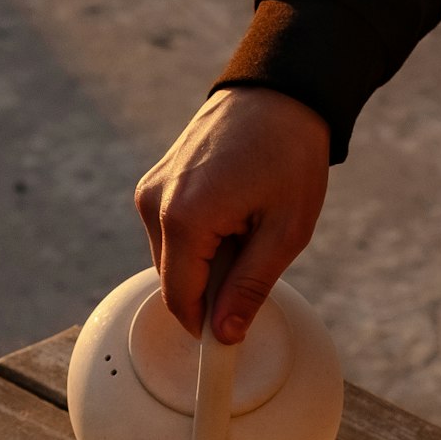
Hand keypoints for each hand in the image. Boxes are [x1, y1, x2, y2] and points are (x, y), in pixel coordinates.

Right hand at [135, 87, 330, 342]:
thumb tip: (225, 334)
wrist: (279, 91)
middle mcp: (155, 204)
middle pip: (173, 283)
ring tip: (246, 226)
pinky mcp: (154, 183)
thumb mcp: (286, 232)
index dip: (204, 330)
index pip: (181, 301)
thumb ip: (250, 287)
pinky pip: (169, 234)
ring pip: (171, 260)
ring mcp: (150, 191)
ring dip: (206, 263)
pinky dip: (198, 239)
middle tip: (256, 261)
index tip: (227, 348)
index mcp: (184, 219)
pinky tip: (232, 212)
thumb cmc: (290, 154)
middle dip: (210, 290)